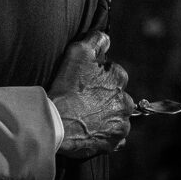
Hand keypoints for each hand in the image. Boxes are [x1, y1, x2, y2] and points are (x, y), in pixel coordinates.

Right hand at [48, 30, 133, 157]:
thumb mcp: (77, 53)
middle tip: (82, 100)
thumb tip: (105, 38)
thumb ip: (95, 40)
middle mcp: (125, 100)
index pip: (112, 72)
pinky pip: (115, 137)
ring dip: (105, 115)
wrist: (55, 121)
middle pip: (116, 95)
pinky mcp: (114, 141)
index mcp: (119, 77)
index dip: (95, 76)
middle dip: (104, 97)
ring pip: (117, 116)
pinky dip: (105, 133)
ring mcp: (121, 123)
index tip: (82, 81)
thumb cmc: (65, 86)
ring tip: (84, 116)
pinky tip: (90, 130)